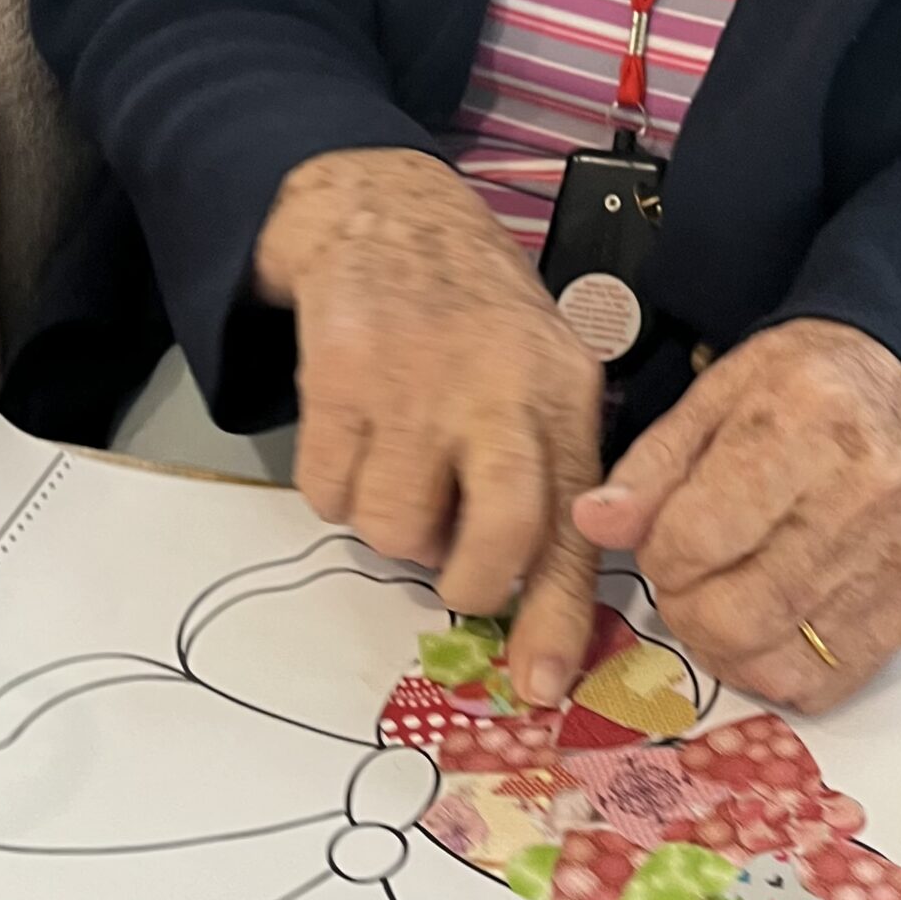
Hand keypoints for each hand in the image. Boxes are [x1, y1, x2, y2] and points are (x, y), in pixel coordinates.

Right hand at [256, 149, 603, 706]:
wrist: (382, 212)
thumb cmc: (476, 316)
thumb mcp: (543, 374)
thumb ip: (549, 474)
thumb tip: (535, 606)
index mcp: (562, 394)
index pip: (573, 525)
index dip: (558, 617)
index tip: (543, 687)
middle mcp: (498, 389)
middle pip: (498, 536)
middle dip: (467, 582)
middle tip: (453, 568)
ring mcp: (415, 383)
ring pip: (394, 531)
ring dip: (390, 527)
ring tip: (402, 470)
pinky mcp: (337, 378)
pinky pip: (326, 494)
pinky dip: (336, 488)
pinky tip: (357, 435)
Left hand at [572, 319, 900, 709]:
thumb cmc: (805, 388)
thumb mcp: (718, 394)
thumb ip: (652, 465)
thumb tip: (593, 523)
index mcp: (807, 423)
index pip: (695, 537)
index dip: (657, 550)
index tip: (665, 534)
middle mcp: (862, 496)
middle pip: (732, 615)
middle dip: (683, 606)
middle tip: (687, 574)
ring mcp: (896, 560)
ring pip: (772, 661)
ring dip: (724, 644)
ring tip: (726, 594)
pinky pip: (822, 684)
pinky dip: (777, 666)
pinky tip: (771, 621)